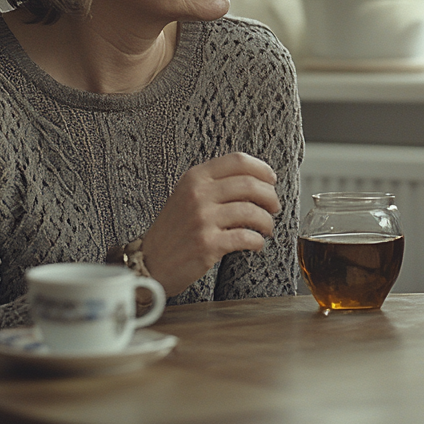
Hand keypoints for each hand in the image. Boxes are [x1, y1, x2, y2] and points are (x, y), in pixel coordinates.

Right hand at [142, 152, 279, 296]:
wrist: (149, 262)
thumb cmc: (174, 229)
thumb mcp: (187, 194)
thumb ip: (215, 183)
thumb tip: (257, 178)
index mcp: (195, 178)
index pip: (238, 161)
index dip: (262, 169)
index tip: (272, 180)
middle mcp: (198, 194)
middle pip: (250, 185)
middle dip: (270, 196)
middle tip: (274, 207)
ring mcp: (202, 219)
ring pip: (252, 211)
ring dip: (267, 221)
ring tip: (266, 228)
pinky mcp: (207, 244)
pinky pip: (246, 237)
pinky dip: (257, 241)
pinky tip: (256, 244)